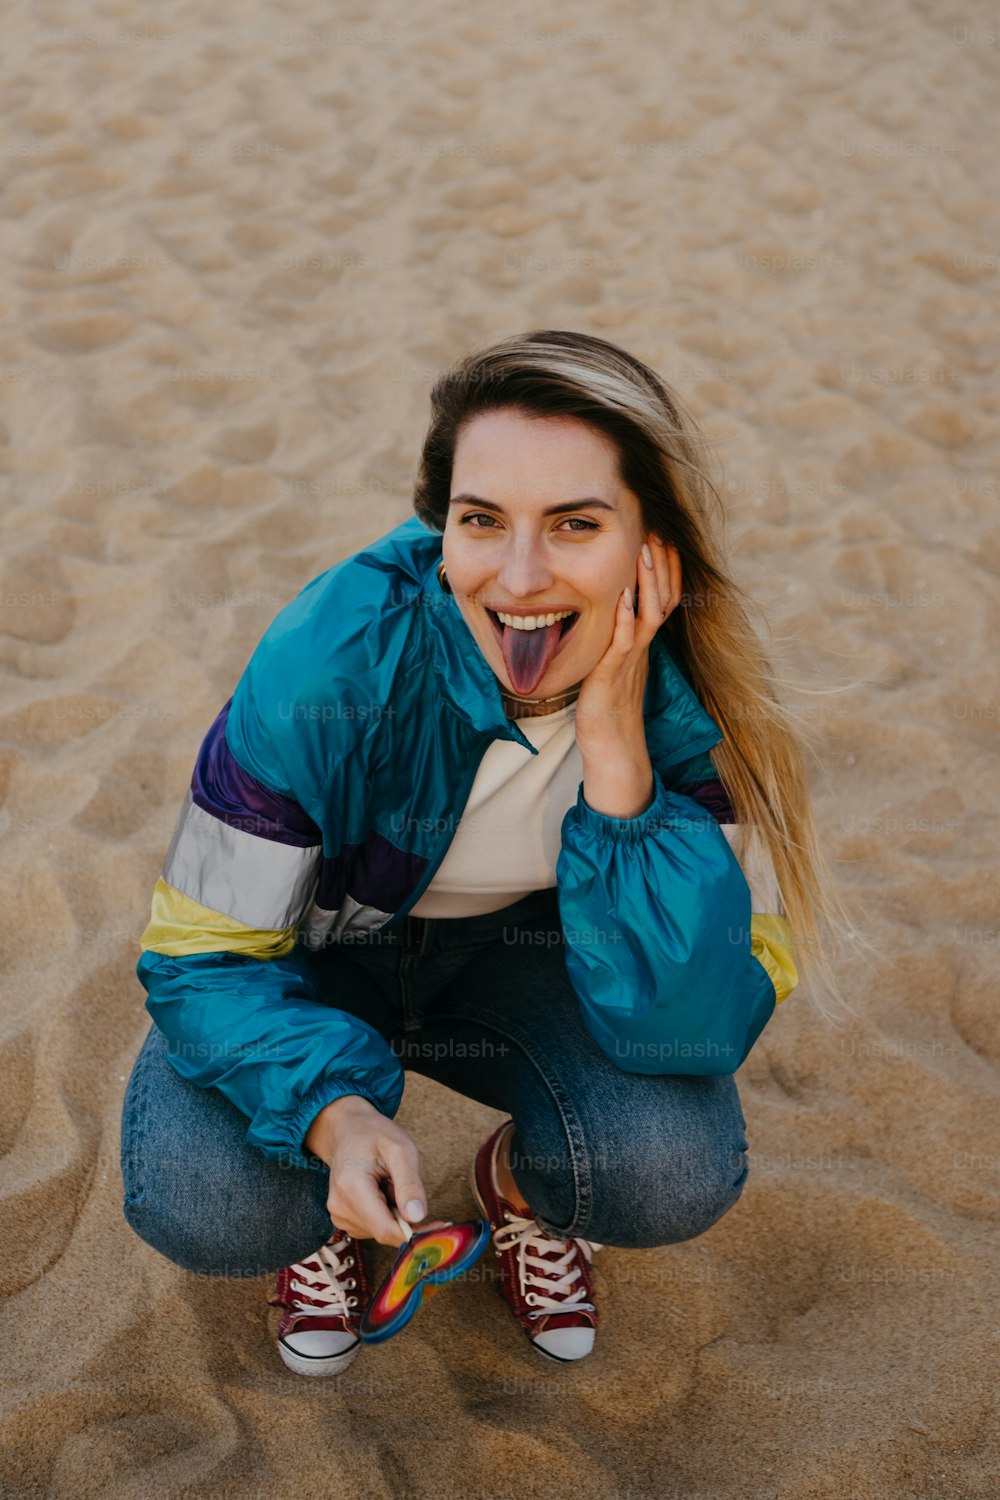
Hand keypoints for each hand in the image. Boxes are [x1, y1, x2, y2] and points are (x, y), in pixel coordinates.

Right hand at [304, 1094, 444, 1247]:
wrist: (348, 1130)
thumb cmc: (374, 1135)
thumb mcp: (400, 1149)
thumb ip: (409, 1184)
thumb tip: (417, 1217)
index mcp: (351, 1187)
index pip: (385, 1230)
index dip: (415, 1233)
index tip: (440, 1225)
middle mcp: (339, 1207)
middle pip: (385, 1232)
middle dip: (404, 1218)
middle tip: (407, 1185)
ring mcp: (338, 1214)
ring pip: (380, 1231)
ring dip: (394, 1213)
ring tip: (388, 1183)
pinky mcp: (342, 1218)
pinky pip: (372, 1227)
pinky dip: (384, 1213)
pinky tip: (380, 1191)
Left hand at [574, 535, 681, 757]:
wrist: (612, 744)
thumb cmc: (608, 706)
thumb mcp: (616, 663)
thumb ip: (619, 639)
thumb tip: (613, 614)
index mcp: (643, 642)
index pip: (663, 598)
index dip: (667, 569)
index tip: (664, 538)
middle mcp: (642, 647)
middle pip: (663, 598)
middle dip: (663, 564)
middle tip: (660, 530)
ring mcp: (631, 659)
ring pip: (649, 614)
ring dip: (649, 581)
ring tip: (647, 550)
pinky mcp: (614, 673)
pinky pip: (624, 641)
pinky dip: (626, 617)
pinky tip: (623, 594)